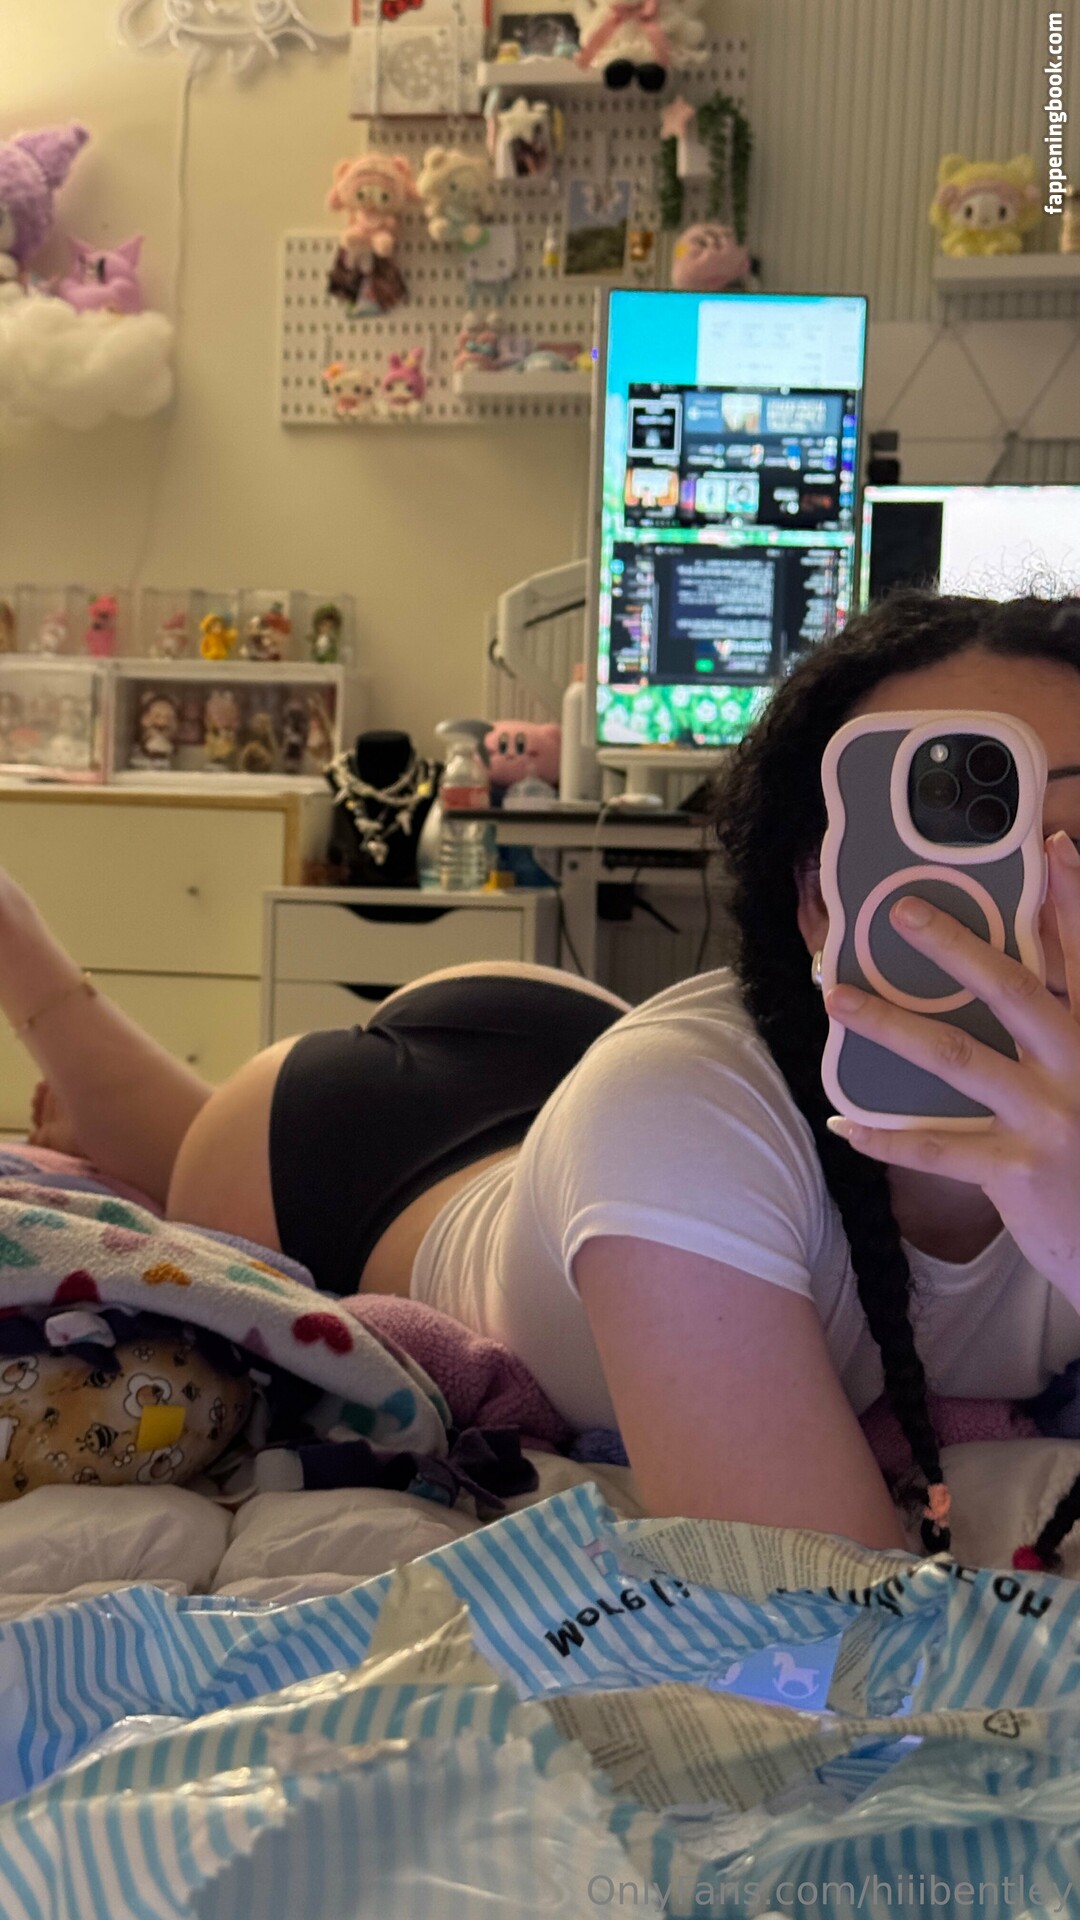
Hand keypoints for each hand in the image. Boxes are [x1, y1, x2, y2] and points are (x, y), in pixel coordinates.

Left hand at [825, 831, 1079, 1299]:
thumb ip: (1067, 1033)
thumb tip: (1026, 982)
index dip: (1073, 902)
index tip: (1054, 847)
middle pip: (1015, 990)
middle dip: (956, 945)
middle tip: (904, 909)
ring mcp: (1050, 1119)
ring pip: (958, 1057)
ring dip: (890, 1024)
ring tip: (838, 999)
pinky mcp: (1018, 1170)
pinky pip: (936, 1149)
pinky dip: (885, 1137)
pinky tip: (842, 1124)